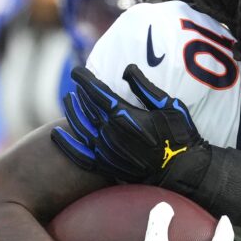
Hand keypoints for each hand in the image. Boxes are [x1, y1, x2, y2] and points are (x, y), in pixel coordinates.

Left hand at [53, 64, 205, 182]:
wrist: (183, 171)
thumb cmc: (180, 136)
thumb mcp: (169, 105)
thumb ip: (145, 87)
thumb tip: (127, 69)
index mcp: (124, 114)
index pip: (96, 91)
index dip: (84, 79)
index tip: (77, 70)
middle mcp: (110, 132)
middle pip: (86, 107)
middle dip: (80, 93)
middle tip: (77, 84)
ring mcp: (106, 150)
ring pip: (80, 127)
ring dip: (72, 112)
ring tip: (68, 101)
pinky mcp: (106, 166)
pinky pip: (79, 154)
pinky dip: (66, 143)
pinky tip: (56, 134)